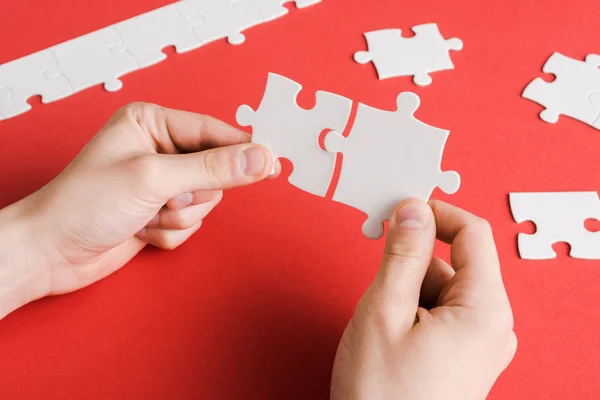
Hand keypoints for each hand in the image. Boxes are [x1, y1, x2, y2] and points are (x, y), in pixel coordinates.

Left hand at [0, 103, 275, 317]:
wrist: (52, 252)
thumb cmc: (85, 203)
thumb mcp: (155, 178)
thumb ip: (213, 168)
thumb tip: (260, 158)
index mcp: (151, 123)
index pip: (214, 130)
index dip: (243, 148)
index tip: (273, 161)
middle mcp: (158, 150)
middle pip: (215, 170)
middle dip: (192, 193)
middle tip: (168, 197)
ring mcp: (160, 183)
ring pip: (205, 201)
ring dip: (179, 216)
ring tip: (146, 215)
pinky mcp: (160, 212)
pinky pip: (192, 223)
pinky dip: (171, 232)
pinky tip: (141, 229)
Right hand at [331, 200, 516, 399]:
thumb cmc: (384, 396)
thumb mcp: (383, 311)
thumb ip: (401, 254)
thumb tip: (412, 210)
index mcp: (485, 310)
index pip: (472, 234)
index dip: (435, 213)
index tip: (400, 210)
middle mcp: (492, 326)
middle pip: (454, 263)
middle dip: (412, 261)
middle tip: (376, 275)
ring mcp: (479, 344)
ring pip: (442, 289)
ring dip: (407, 289)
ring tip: (381, 322)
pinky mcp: (464, 357)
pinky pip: (440, 314)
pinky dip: (412, 309)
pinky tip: (390, 334)